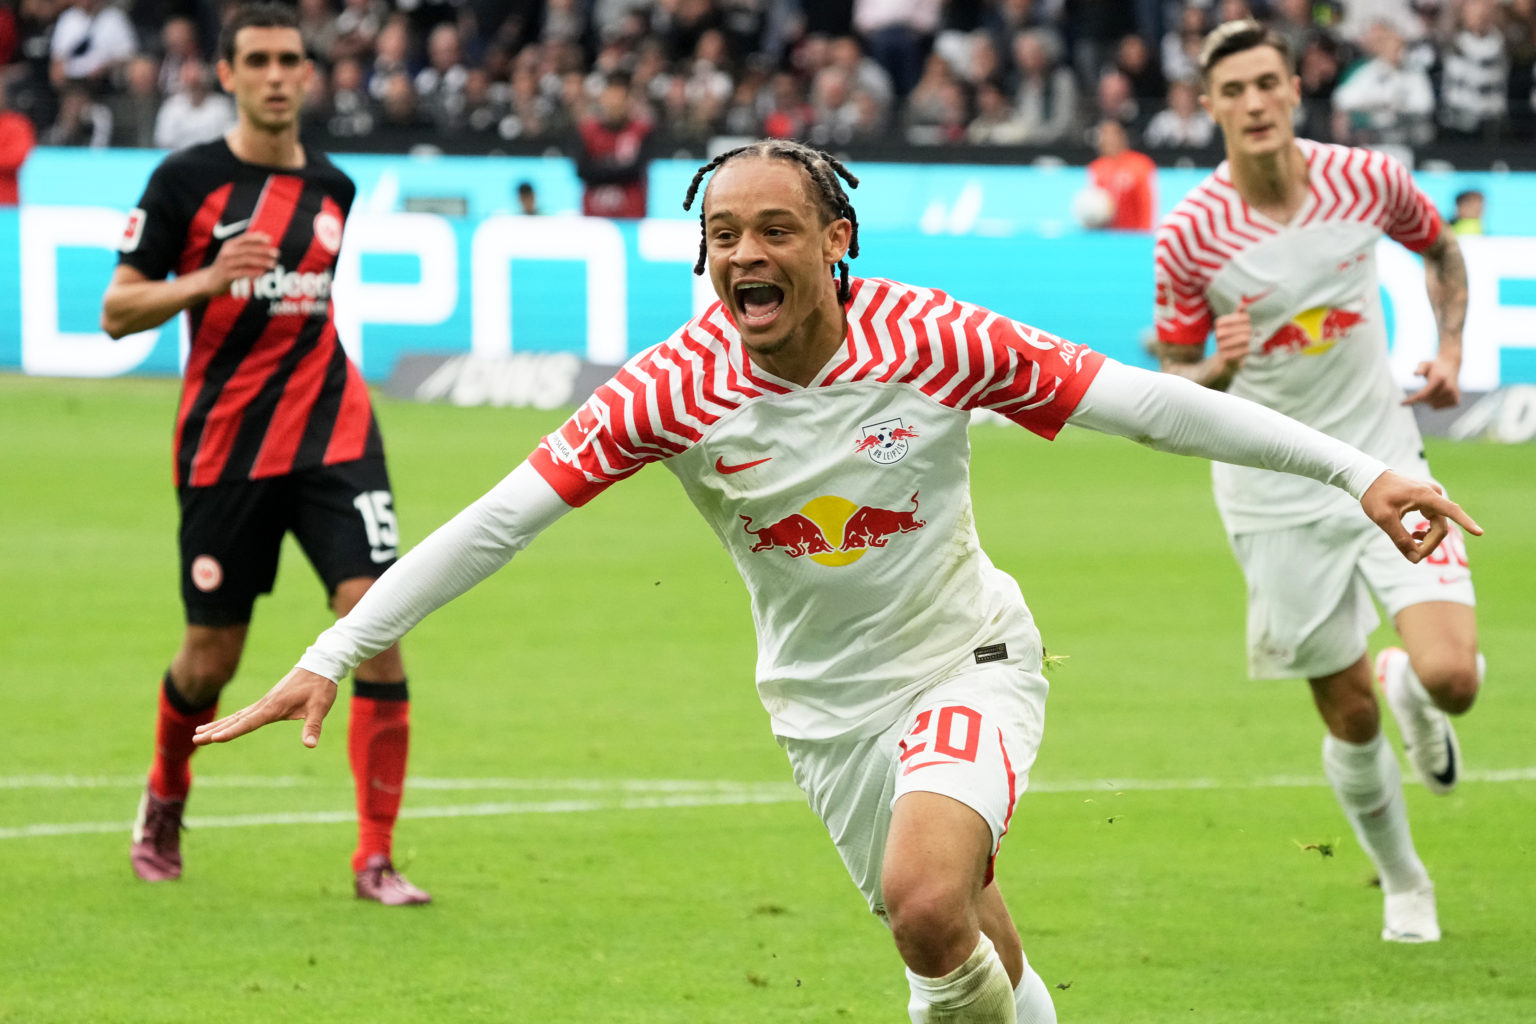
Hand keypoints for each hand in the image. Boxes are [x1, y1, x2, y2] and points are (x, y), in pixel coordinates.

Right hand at [193, 667, 337, 748]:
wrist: (320, 666)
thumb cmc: (320, 687)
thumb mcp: (320, 707)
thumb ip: (313, 726)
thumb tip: (310, 745)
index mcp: (274, 707)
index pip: (249, 722)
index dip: (232, 732)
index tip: (214, 739)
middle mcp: (265, 704)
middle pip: (236, 719)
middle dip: (215, 730)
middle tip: (195, 739)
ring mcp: (265, 702)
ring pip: (237, 715)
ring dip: (218, 724)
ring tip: (198, 733)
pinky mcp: (268, 701)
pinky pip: (244, 712)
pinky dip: (231, 719)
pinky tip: (223, 724)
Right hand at [202, 230, 278, 295]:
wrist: (209, 281)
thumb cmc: (227, 266)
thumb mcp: (234, 254)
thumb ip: (248, 249)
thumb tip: (267, 242)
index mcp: (230, 245)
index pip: (245, 238)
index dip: (257, 237)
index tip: (270, 239)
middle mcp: (228, 252)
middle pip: (247, 249)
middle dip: (263, 250)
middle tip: (276, 253)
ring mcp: (226, 263)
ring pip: (246, 260)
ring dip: (261, 261)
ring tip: (273, 264)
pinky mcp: (227, 275)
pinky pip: (242, 273)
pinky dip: (253, 272)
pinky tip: (262, 273)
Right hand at [1212, 309, 1250, 371]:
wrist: (1227, 357)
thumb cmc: (1234, 336)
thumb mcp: (1236, 323)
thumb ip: (1240, 313)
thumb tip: (1244, 302)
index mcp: (1219, 323)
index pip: (1233, 317)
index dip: (1242, 318)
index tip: (1249, 319)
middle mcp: (1217, 334)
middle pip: (1238, 328)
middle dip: (1247, 329)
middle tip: (1252, 330)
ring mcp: (1220, 346)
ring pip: (1242, 339)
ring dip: (1249, 338)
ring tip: (1251, 338)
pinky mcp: (1226, 356)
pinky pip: (1241, 350)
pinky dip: (1247, 349)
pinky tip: (1249, 347)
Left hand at [1360, 470, 1482, 562]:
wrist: (1368, 478)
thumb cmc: (1375, 496)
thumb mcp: (1384, 519)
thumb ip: (1400, 539)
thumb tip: (1415, 559)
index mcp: (1425, 496)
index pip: (1451, 511)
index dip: (1466, 523)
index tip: (1480, 532)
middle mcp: (1433, 494)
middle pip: (1441, 526)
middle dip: (1430, 544)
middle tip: (1413, 556)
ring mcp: (1431, 495)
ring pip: (1438, 524)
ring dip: (1428, 538)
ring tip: (1411, 542)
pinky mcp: (1427, 498)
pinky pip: (1434, 518)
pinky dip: (1426, 530)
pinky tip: (1414, 535)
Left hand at [1403, 352, 1461, 408]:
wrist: (1450, 366)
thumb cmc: (1434, 366)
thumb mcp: (1425, 364)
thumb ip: (1420, 368)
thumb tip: (1415, 373)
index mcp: (1439, 379)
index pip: (1423, 394)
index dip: (1411, 400)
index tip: (1401, 404)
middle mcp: (1448, 388)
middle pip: (1427, 400)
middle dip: (1420, 398)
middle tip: (1422, 389)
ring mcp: (1453, 395)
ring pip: (1433, 405)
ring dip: (1428, 400)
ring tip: (1432, 390)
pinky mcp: (1456, 401)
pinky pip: (1438, 407)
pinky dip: (1434, 403)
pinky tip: (1437, 394)